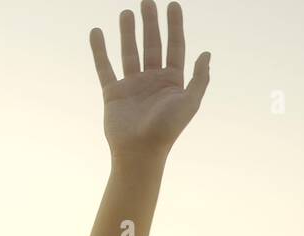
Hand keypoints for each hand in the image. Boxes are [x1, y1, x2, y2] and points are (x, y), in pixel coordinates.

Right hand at [89, 0, 210, 159]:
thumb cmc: (167, 130)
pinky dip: (99, 50)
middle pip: (152, 45)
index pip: (175, 47)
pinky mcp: (113, 92)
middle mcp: (153, 81)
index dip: (174, 26)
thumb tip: (206, 53)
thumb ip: (199, 78)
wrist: (140, 152)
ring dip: (128, 32)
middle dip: (150, 23)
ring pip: (129, 52)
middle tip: (147, 1)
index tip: (172, 5)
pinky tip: (97, 32)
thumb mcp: (190, 103)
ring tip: (126, 12)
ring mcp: (132, 85)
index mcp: (172, 82)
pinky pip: (105, 67)